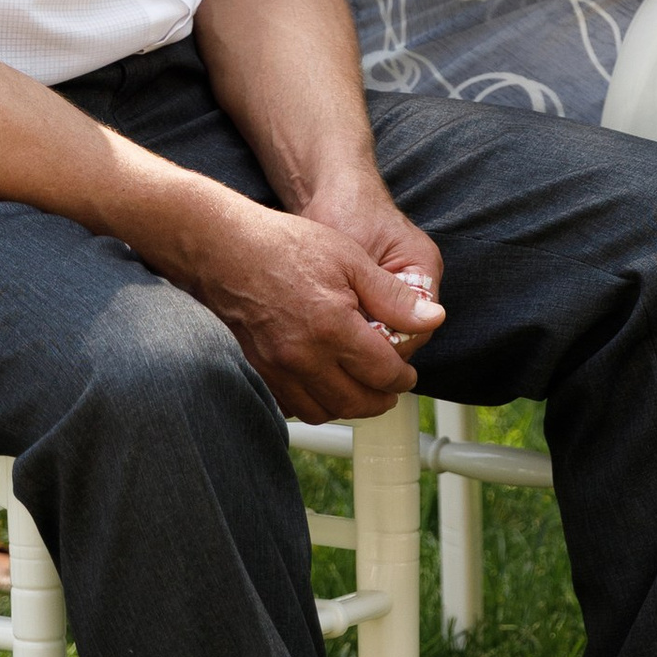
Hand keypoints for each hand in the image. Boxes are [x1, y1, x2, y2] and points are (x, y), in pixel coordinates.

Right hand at [157, 183, 446, 422]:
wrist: (224, 248)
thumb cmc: (286, 246)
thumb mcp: (351, 259)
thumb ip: (393, 297)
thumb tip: (432, 318)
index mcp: (333, 327)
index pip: (382, 373)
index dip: (402, 378)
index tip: (406, 373)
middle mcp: (304, 356)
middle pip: (355, 402)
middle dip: (380, 399)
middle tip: (390, 388)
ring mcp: (276, 367)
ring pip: (322, 410)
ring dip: (347, 406)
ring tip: (359, 388)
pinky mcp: (257, 369)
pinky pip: (291, 405)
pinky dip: (312, 402)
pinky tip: (322, 384)